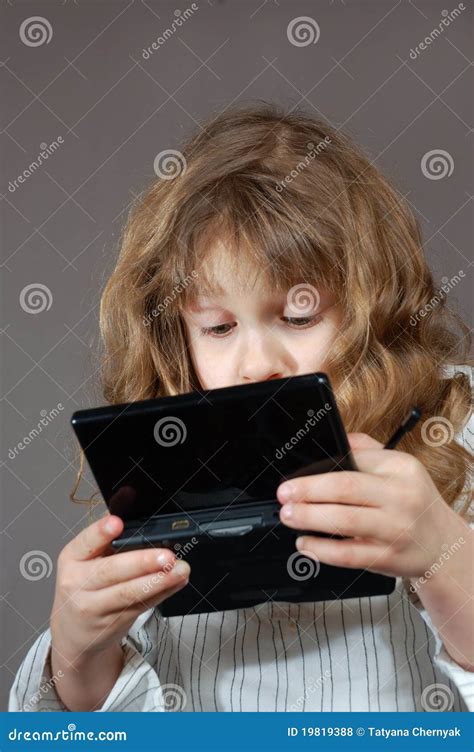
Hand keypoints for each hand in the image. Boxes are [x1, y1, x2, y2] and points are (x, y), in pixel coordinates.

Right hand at [50, 512, 190, 664]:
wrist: (72, 631)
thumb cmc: (83, 584)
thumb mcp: (86, 557)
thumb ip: (107, 532)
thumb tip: (128, 493)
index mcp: (72, 558)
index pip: (85, 542)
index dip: (101, 532)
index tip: (117, 523)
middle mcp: (78, 583)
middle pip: (111, 571)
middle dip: (141, 562)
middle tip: (166, 556)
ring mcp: (94, 606)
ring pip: (129, 593)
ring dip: (159, 581)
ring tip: (180, 570)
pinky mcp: (113, 623)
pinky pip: (141, 606)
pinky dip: (162, 593)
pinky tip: (176, 582)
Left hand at [277, 432, 469, 578]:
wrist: (442, 544)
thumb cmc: (413, 502)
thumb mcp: (400, 468)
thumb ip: (367, 450)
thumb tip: (334, 438)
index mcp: (401, 469)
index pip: (353, 461)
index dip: (319, 469)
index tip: (293, 474)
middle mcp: (401, 497)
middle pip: (345, 488)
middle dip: (307, 490)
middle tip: (284, 493)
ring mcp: (396, 529)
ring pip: (344, 521)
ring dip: (309, 517)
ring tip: (288, 515)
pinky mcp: (388, 558)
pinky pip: (349, 555)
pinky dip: (321, 550)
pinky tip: (306, 543)